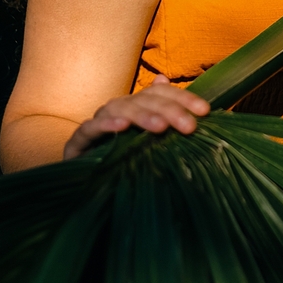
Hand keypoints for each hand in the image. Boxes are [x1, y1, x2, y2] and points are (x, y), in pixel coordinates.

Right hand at [62, 74, 209, 160]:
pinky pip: (90, 128)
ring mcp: (97, 124)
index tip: (205, 111)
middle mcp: (117, 111)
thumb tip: (200, 109)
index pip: (160, 93)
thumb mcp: (153, 149)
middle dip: (169, 110)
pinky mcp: (77, 142)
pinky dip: (106, 124)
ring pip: (119, 108)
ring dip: (141, 115)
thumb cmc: (123, 166)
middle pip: (144, 100)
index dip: (183, 98)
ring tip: (160, 127)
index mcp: (137, 108)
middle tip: (189, 126)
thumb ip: (173, 127)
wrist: (83, 189)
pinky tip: (122, 127)